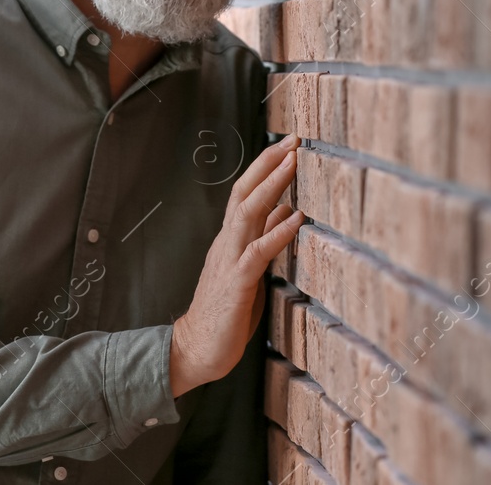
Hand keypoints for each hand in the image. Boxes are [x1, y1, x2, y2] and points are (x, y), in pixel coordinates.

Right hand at [169, 133, 303, 395]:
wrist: (194, 350)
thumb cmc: (224, 312)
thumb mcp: (247, 269)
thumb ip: (263, 239)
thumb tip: (286, 210)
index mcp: (230, 239)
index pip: (245, 193)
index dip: (265, 167)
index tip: (288, 145)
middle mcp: (227, 243)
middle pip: (245, 192)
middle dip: (269, 163)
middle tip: (292, 139)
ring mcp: (230, 261)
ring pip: (248, 213)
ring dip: (272, 185)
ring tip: (293, 162)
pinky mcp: (236, 283)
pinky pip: (258, 252)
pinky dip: (278, 232)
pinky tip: (296, 217)